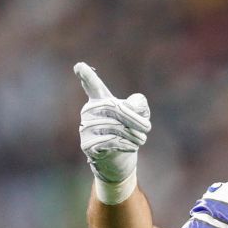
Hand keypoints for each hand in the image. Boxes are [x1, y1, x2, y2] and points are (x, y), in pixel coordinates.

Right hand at [74, 62, 150, 202]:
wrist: (119, 161)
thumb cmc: (128, 133)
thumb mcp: (140, 117)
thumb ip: (140, 105)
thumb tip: (133, 105)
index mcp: (99, 101)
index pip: (93, 86)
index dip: (87, 76)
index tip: (78, 66)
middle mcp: (89, 112)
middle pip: (114, 108)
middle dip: (135, 119)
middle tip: (148, 128)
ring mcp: (85, 128)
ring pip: (114, 126)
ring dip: (133, 134)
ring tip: (141, 139)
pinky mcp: (87, 144)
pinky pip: (109, 140)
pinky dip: (125, 144)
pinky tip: (132, 147)